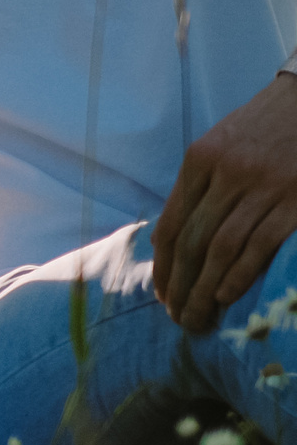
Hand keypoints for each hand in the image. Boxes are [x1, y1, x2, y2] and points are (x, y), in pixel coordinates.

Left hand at [152, 73, 296, 332]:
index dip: (164, 265)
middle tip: (177, 316)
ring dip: (205, 287)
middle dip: (181, 284)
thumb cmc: (263, 127)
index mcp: (200, 160)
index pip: (172, 223)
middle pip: (193, 241)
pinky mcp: (295, 199)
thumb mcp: (220, 145)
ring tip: (199, 316)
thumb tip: (170, 239)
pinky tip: (226, 296)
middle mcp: (226, 173)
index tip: (161, 293)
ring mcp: (262, 186)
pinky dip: (240, 273)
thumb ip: (197, 187)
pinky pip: (260, 243)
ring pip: (222, 247)